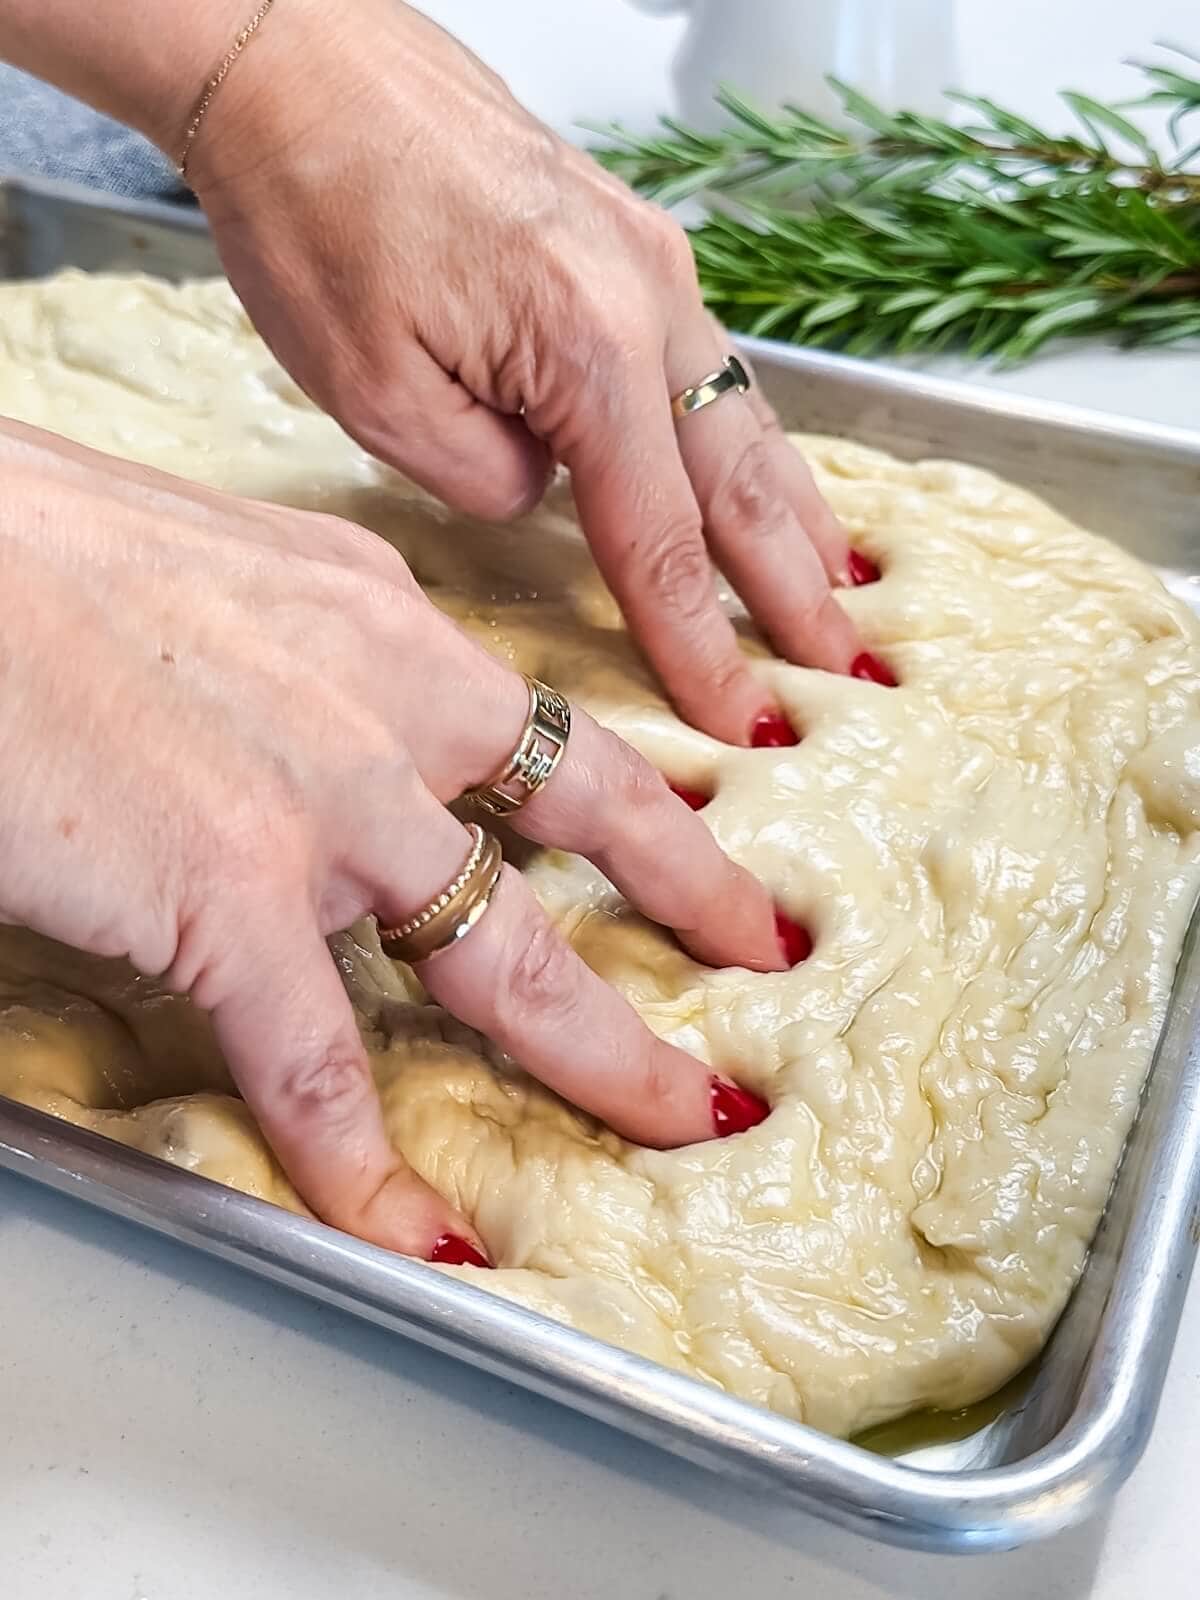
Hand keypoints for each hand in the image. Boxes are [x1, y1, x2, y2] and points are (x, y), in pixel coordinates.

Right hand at [0, 420, 783, 1257]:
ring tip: (680, 1122)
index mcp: (374, 611)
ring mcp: (324, 805)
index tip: (695, 817)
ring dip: (602, 1053)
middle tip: (764, 952)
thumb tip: (287, 718)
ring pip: (504, 959)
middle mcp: (384, 700)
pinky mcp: (227, 897)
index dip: (628, 778)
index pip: (535, 717)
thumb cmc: (23, 546)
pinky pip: (318, 1063)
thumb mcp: (206, 568)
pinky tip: (410, 1229)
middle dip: (692, 897)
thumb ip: (285, 653)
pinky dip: (365, 1163)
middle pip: (587, 819)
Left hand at [185, 0, 865, 744]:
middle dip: (797, 588)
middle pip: (743, 481)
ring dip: (794, 509)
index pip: (662, 541)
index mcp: (590, 350)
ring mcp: (651, 262)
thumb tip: (546, 495)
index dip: (703, 646)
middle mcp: (649, 302)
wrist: (299, 53)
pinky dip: (748, 436)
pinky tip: (761, 469)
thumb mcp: (376, 393)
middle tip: (847, 666)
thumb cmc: (317, 207)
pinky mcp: (627, 239)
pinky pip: (712, 363)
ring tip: (841, 580)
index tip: (747, 720)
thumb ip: (485, 478)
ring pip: (745, 416)